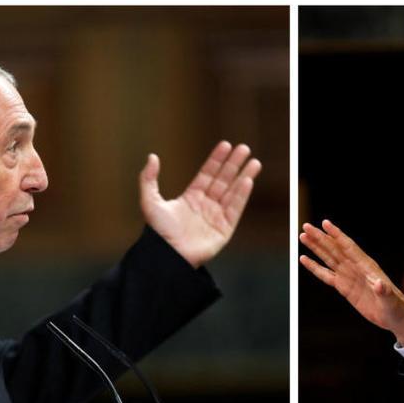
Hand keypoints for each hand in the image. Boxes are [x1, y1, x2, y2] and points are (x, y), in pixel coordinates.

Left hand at [139, 141, 260, 267]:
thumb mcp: (150, 202)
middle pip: (223, 180)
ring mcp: (216, 217)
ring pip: (233, 192)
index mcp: (191, 198)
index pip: (207, 174)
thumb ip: (149, 179)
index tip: (226, 145)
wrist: (167, 257)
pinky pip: (235, 209)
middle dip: (234, 164)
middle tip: (244, 148)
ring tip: (254, 162)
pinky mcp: (224, 230)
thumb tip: (152, 157)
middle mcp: (206, 205)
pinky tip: (248, 181)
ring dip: (244, 176)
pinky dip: (242, 195)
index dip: (216, 159)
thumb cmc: (158, 233)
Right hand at [299, 219, 403, 344]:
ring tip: (303, 237)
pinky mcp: (344, 287)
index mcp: (366, 266)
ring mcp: (349, 276)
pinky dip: (314, 267)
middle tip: (306, 226)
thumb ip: (384, 292)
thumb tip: (379, 285)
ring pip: (328, 258)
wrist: (395, 317)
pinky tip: (304, 259)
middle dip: (320, 237)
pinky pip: (325, 275)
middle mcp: (356, 268)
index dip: (337, 235)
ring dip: (316, 247)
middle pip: (334, 249)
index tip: (325, 223)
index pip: (348, 247)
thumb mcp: (390, 300)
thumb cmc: (396, 307)